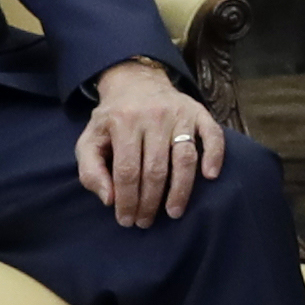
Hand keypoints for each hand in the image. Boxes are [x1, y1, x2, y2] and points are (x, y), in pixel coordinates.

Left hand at [76, 57, 223, 227]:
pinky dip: (214, 156)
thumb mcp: (90, 140)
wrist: (136, 82)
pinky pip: (212, 135)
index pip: (127, 170)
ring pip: (184, 158)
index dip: (127, 200)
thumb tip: (109, 199)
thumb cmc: (112, 119)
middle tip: (146, 222)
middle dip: (150, 202)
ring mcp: (179, 114)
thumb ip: (90, 170)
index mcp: (122, 121)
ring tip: (173, 212)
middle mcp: (153, 116)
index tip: (127, 220)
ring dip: (180, 191)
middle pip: (155, 169)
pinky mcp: (199, 112)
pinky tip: (210, 177)